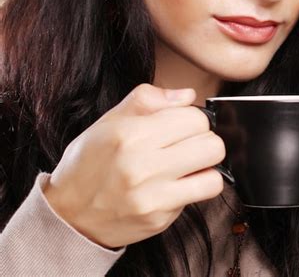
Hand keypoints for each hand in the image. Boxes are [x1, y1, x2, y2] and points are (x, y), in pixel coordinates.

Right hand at [43, 84, 224, 247]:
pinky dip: (197, 187)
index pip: (195, 118)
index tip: (183, 124)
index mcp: (130, 134)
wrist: (69, 214)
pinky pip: (200, 197)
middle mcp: (142, 166)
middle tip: (188, 144)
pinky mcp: (159, 219)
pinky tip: (180, 183)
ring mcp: (152, 197)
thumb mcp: (109, 121)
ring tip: (189, 164)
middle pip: (212, 145)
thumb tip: (187, 95)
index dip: (193, 118)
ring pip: (214, 174)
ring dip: (206, 166)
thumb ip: (148, 99)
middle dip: (205, 140)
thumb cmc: (89, 163)